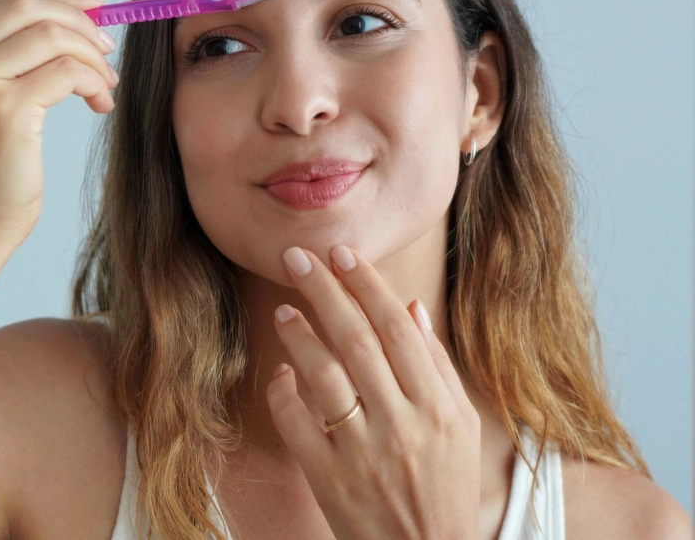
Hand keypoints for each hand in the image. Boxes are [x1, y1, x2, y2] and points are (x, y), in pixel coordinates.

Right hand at [0, 0, 117, 243]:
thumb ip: (8, 52)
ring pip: (50, 36)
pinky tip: (101, 102)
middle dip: (78, 20)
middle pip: (26, 8)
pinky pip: (66, 72)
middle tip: (107, 46)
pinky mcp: (3, 111)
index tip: (96, 2)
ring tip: (105, 83)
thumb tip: (79, 9)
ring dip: (91, 55)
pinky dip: (94, 81)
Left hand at [265, 245, 480, 539]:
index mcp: (437, 406)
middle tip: (296, 257)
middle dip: (324, 291)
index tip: (341, 253)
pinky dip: (284, 393)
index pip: (397, 328)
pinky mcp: (328, 478)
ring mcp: (362, 452)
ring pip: (324, 376)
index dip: (367, 285)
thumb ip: (435, 366)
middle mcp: (402, 424)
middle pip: (357, 340)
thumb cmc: (444, 486)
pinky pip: (296, 423)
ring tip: (285, 309)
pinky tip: (281, 372)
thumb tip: (411, 308)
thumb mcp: (459, 426)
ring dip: (300, 336)